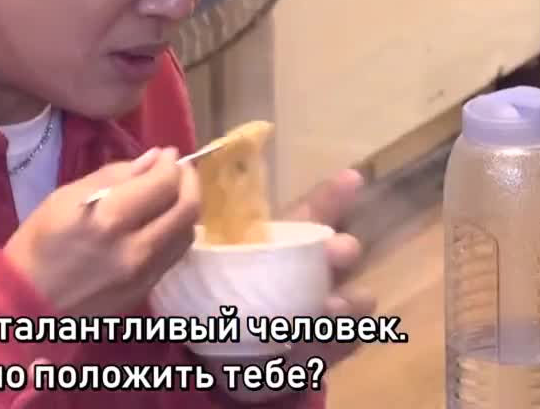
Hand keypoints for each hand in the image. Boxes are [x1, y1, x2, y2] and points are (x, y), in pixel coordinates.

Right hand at [4, 147, 199, 316]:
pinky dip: (176, 232)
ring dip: (186, 206)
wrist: (28, 303)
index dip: (171, 164)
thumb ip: (114, 176)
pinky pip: (174, 254)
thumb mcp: (65, 198)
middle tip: (180, 169)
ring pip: (187, 232)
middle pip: (186, 208)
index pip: (163, 183)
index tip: (167, 154)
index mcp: (108, 217)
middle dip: (189, 181)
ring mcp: (144, 273)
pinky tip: (163, 222)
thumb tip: (153, 159)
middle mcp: (135, 246)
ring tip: (173, 193)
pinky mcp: (146, 290)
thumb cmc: (38, 243)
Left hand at [197, 169, 374, 405]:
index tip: (351, 178)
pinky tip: (319, 340)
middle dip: (341, 249)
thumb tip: (184, 198)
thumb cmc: (219, 301)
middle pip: (339, 253)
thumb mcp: (207, 263)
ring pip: (354, 298)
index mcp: (283, 246)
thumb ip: (201, 236)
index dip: (332, 196)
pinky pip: (345, 343)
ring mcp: (326, 311)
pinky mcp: (328, 348)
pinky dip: (335, 341)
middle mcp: (313, 272)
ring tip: (330, 307)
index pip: (311, 216)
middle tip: (337, 250)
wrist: (225, 361)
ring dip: (346, 301)